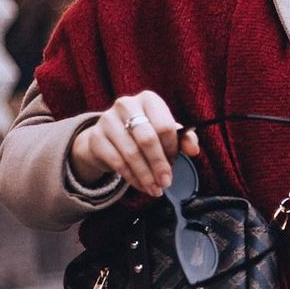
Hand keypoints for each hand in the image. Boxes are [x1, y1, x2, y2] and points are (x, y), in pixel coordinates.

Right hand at [69, 91, 200, 195]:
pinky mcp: (95, 138)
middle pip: (147, 140)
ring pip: (131, 153)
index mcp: (148, 99)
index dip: (172, 148)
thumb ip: (184, 139)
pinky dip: (132, 178)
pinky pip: (117, 162)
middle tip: (166, 182)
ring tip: (156, 189)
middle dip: (159, 165)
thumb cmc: (143, 133)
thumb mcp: (165, 133)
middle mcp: (126, 105)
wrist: (108, 137)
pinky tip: (142, 186)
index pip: (164, 126)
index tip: (175, 162)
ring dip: (146, 176)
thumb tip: (194, 150)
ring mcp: (107, 120)